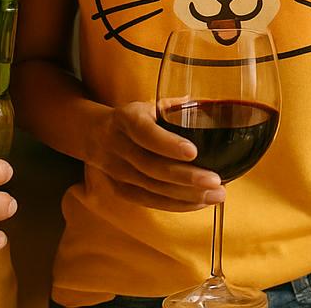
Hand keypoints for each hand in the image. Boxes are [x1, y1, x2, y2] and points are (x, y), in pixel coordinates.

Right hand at [86, 100, 224, 211]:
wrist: (93, 136)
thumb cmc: (132, 118)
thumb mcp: (147, 105)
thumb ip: (175, 107)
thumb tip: (210, 105)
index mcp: (127, 120)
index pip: (145, 133)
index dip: (168, 144)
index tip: (193, 152)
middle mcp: (119, 147)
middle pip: (152, 167)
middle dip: (187, 177)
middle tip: (216, 181)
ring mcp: (118, 172)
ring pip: (153, 188)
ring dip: (187, 195)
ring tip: (216, 195)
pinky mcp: (121, 190)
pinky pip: (150, 201)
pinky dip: (177, 205)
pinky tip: (200, 203)